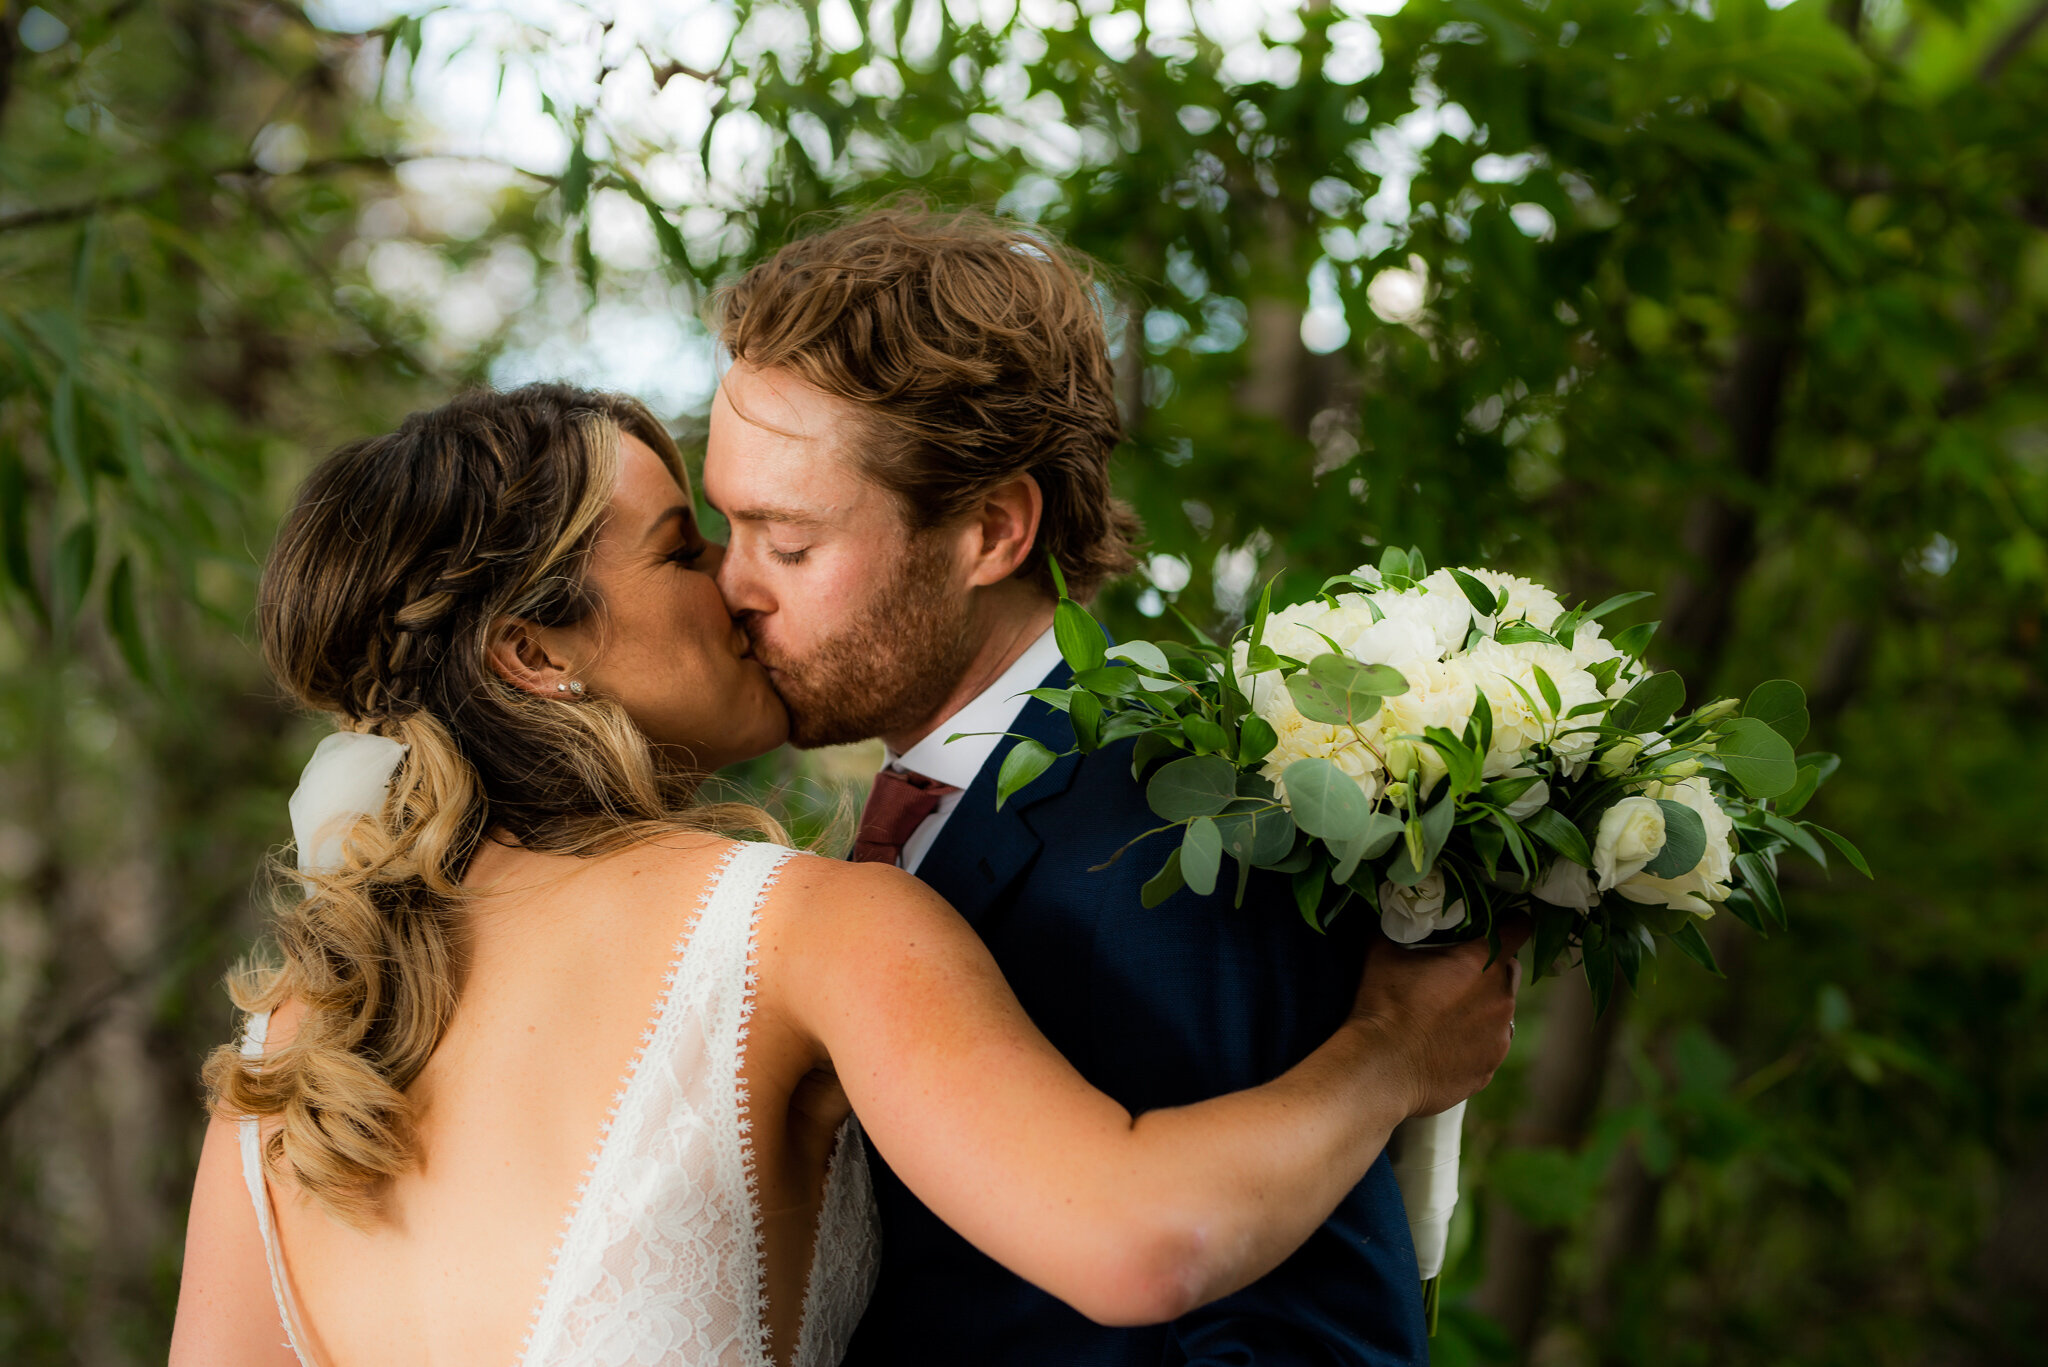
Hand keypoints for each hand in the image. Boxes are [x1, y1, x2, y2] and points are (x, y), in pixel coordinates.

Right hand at [1348, 917, 1527, 1118]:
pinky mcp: (1491, 1067)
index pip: (1517, 929)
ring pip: (1500, 1011)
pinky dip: (1474, 1041)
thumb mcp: (1381, 954)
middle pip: (1510, 970)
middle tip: (1459, 973)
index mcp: (1481, 962)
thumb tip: (1386, 919)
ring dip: (1482, 1007)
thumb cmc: (1383, 1006)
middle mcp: (1500, 997)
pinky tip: (1444, 1044)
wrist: (1381, 1068)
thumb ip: (1392, 931)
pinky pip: (1489, 1046)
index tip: (1500, 925)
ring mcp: (1499, 1036)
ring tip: (1447, 1015)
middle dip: (1491, 968)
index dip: (1510, 924)